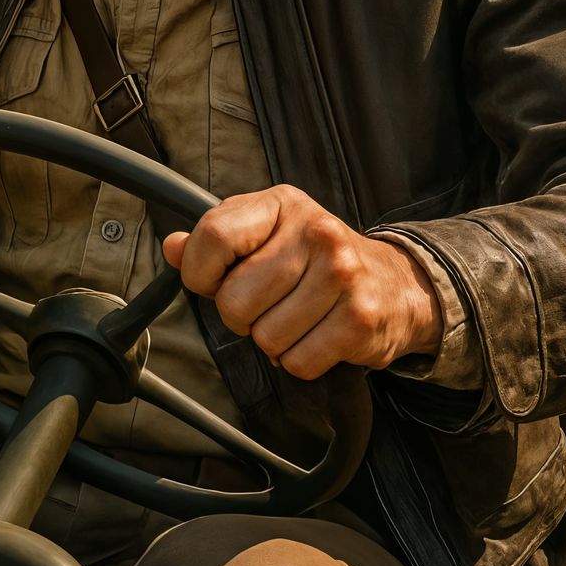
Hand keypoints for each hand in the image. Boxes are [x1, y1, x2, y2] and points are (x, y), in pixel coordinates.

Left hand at [162, 185, 443, 379]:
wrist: (394, 284)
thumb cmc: (315, 257)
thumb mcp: (265, 233)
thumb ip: (215, 239)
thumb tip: (172, 247)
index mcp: (281, 203)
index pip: (214, 236)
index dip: (199, 272)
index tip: (212, 281)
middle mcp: (315, 231)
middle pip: (234, 300)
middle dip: (241, 315)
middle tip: (266, 304)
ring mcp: (342, 274)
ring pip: (264, 337)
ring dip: (272, 340)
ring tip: (295, 318)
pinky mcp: (361, 320)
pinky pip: (298, 362)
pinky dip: (299, 360)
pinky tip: (316, 335)